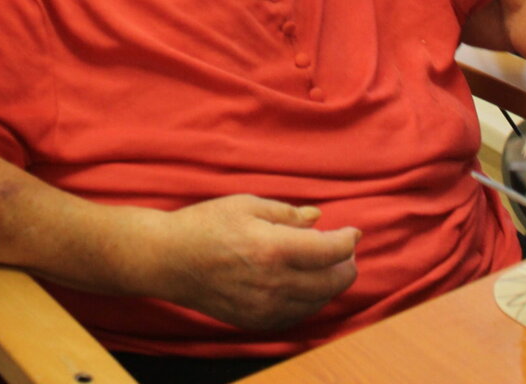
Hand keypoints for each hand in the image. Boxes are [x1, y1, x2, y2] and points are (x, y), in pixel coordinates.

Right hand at [148, 194, 359, 330]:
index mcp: (273, 249)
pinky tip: (308, 285)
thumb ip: (287, 214)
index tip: (355, 231)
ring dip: (331, 284)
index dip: (348, 241)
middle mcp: (275, 284)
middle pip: (331, 282)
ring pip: (317, 302)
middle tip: (348, 251)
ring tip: (331, 266)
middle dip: (347, 265)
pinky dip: (311, 300)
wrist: (170, 260)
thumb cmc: (206, 225)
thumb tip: (318, 218)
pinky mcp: (257, 321)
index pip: (329, 251)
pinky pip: (298, 315)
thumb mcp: (246, 205)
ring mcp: (266, 308)